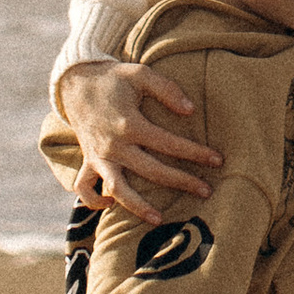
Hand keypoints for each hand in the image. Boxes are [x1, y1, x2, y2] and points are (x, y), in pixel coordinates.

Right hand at [66, 61, 221, 216]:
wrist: (76, 82)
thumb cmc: (114, 78)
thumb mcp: (140, 74)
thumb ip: (167, 89)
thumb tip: (190, 110)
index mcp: (129, 123)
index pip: (168, 143)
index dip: (194, 152)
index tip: (217, 160)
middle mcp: (114, 145)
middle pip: (152, 171)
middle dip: (181, 182)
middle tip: (207, 191)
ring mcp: (99, 156)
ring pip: (118, 189)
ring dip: (137, 206)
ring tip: (159, 219)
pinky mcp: (88, 161)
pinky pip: (85, 187)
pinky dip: (95, 200)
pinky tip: (112, 204)